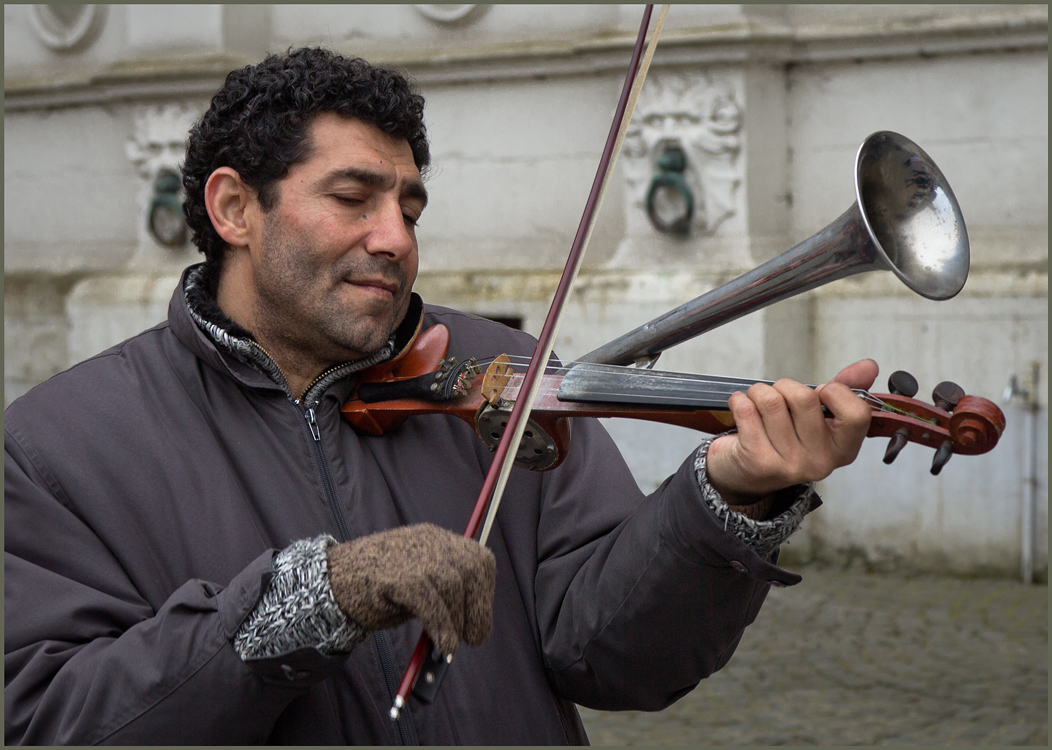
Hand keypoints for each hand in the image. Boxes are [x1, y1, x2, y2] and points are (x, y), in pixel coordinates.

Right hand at [326, 523, 495, 655]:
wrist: (329, 581)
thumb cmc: (375, 588)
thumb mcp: (416, 583)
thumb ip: (442, 596)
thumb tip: (467, 629)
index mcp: (436, 539)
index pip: (478, 559)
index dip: (484, 591)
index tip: (480, 617)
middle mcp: (429, 541)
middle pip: (471, 570)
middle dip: (478, 608)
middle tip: (474, 638)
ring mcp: (412, 556)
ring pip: (453, 586)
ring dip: (456, 623)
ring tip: (449, 646)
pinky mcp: (397, 576)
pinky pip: (430, 602)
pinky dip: (441, 627)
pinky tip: (442, 645)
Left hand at [706, 360, 877, 507]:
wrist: (747, 474)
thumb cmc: (787, 438)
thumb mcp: (820, 417)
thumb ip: (846, 389)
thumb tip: (870, 365)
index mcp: (843, 449)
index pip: (857, 413)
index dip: (835, 392)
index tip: (820, 392)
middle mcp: (820, 461)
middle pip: (804, 398)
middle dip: (784, 386)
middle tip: (778, 394)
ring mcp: (789, 464)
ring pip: (771, 400)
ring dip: (758, 391)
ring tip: (757, 401)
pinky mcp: (759, 462)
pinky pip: (746, 411)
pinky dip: (739, 400)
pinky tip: (741, 407)